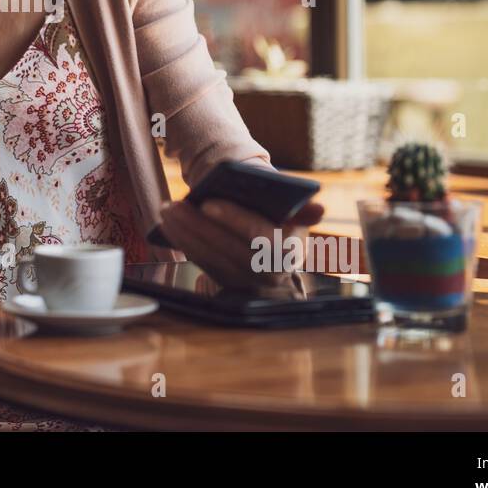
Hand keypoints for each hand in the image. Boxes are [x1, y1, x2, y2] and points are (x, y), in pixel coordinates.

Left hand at [157, 198, 324, 290]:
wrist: (275, 249)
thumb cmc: (282, 220)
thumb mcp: (294, 213)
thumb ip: (301, 210)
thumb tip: (320, 209)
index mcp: (291, 251)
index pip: (262, 237)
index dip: (235, 220)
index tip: (208, 202)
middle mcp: (271, 274)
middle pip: (229, 250)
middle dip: (199, 226)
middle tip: (175, 205)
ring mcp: (248, 284)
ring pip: (211, 259)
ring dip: (185, 235)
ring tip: (167, 211)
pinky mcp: (228, 285)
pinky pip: (203, 265)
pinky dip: (184, 245)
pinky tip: (169, 227)